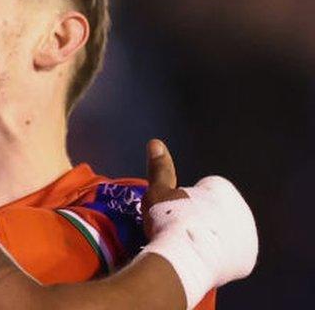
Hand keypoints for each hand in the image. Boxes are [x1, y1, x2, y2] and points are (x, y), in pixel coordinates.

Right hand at [141, 139, 257, 307]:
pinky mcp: (248, 259)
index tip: (174, 216)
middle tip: (180, 232)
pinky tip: (202, 260)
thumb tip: (155, 142)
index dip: (184, 205)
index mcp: (222, 188)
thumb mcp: (158, 191)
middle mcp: (241, 208)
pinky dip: (217, 259)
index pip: (200, 194)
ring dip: (210, 240)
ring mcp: (247, 235)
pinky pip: (229, 257)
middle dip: (200, 221)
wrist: (183, 256)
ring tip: (190, 247)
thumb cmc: (168, 218)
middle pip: (213, 215)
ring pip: (222, 235)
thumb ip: (161, 168)